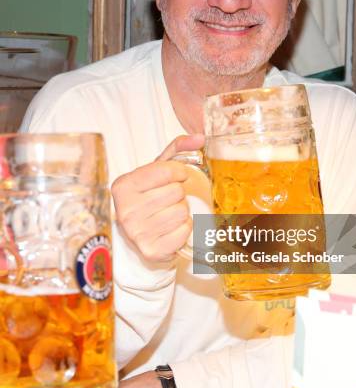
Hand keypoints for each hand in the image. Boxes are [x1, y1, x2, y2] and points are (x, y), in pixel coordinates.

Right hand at [111, 134, 204, 261]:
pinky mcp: (152, 250)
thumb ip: (177, 149)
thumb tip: (199, 137)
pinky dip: (184, 228)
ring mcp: (137, 232)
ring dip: (181, 211)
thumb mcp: (156, 170)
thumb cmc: (148, 198)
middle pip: (177, 192)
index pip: (168, 171)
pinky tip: (170, 228)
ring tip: (168, 214)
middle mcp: (126, 209)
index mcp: (123, 185)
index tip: (175, 177)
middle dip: (178, 194)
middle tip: (166, 200)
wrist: (139, 234)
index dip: (179, 172)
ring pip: (182, 211)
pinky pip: (185, 230)